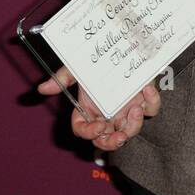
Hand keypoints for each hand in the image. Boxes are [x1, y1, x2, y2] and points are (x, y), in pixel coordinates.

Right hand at [37, 65, 160, 150]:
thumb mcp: (78, 69)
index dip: (90, 133)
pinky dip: (152, 102)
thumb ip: (62, 79)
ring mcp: (126, 111)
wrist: (121, 50)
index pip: (83, 131)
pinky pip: (152, 110)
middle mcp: (107, 115)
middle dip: (113, 143)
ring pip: (131, 131)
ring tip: (135, 109)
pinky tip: (148, 90)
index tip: (100, 126)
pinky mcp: (144, 102)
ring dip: (134, 125)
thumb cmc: (97, 65)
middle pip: (107, 141)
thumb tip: (42, 89)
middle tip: (120, 136)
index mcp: (88, 111)